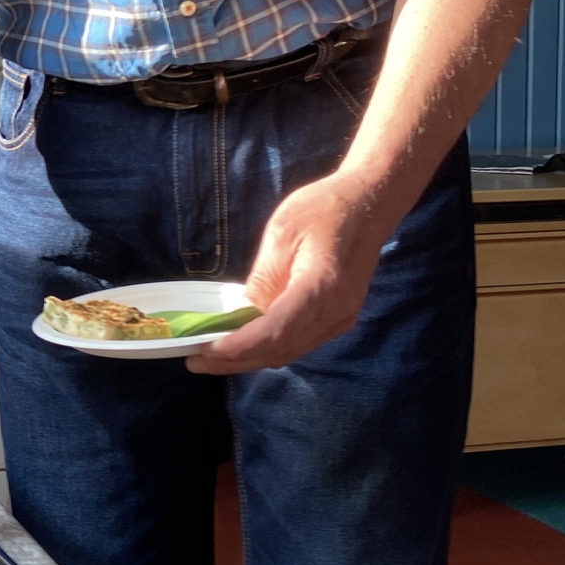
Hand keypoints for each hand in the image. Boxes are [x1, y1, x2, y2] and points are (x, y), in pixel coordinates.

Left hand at [186, 171, 390, 374]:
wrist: (369, 204)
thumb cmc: (324, 209)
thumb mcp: (282, 234)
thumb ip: (263, 280)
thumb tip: (240, 317)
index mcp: (321, 288)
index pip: (274, 331)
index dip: (237, 346)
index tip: (204, 349)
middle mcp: (336, 313)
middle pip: (279, 351)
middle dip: (234, 360)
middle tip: (195, 359)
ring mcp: (340, 320)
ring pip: (288, 353)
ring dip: (248, 359)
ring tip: (210, 357)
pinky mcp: (339, 319)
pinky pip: (298, 344)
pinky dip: (268, 349)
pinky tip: (242, 345)